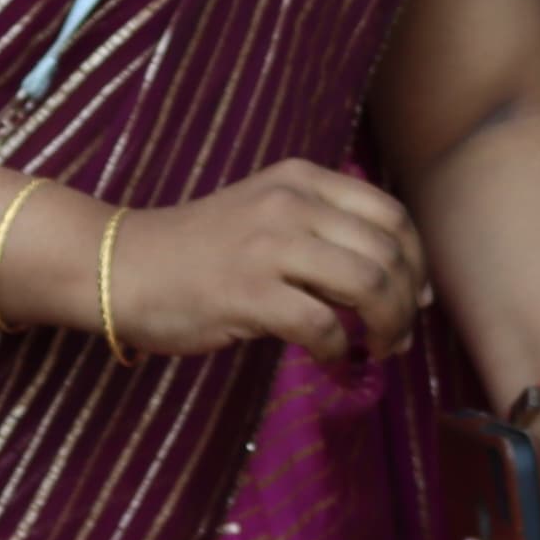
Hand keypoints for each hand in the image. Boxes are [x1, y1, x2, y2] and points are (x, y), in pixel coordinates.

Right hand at [100, 160, 427, 364]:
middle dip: (406, 303)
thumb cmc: (202, 252)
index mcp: (303, 179)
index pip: (393, 214)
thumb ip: (332, 236)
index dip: (416, 262)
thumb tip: (411, 287)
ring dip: (386, 328)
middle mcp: (292, 203)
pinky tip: (332, 360)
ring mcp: (269, 245)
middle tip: (398, 337)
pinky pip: (323, 324)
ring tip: (377, 350)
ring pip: (368, 284)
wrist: (122, 266)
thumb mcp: (270, 217)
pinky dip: (339, 350)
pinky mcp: (247, 292)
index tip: (414, 297)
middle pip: (389, 252)